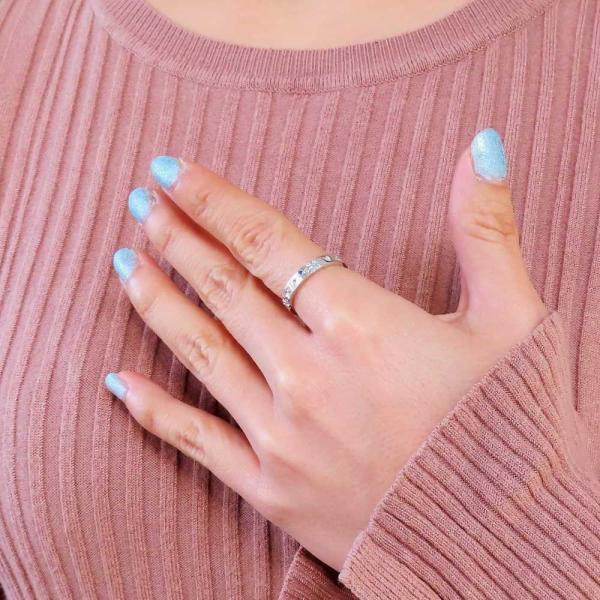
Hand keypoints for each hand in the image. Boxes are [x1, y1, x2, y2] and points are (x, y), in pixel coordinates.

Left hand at [105, 128, 547, 570]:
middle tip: (141, 202)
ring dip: (157, 302)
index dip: (215, 200)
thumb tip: (482, 146)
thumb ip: (485, 230)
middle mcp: (308, 377)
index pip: (267, 242)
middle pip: (224, 290)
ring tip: (126, 262)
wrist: (500, 542)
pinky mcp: (271, 490)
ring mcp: (282, 437)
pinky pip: (197, 442)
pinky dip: (154, 410)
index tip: (172, 169)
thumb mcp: (511, 321)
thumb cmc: (506, 427)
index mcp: (360, 327)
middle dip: (177, 238)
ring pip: (200, 353)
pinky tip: (118, 383)